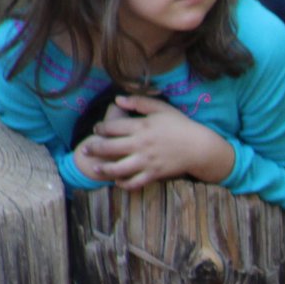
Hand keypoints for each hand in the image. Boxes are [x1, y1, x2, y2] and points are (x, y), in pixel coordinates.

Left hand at [78, 94, 234, 190]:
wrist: (199, 147)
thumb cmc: (181, 125)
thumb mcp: (161, 108)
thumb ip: (139, 102)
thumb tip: (117, 100)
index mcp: (141, 126)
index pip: (112, 127)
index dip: (100, 128)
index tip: (97, 129)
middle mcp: (140, 144)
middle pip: (109, 147)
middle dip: (94, 149)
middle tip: (84, 150)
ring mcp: (147, 161)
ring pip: (118, 168)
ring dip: (104, 169)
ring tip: (95, 169)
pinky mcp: (154, 174)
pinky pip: (135, 182)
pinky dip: (124, 184)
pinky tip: (118, 182)